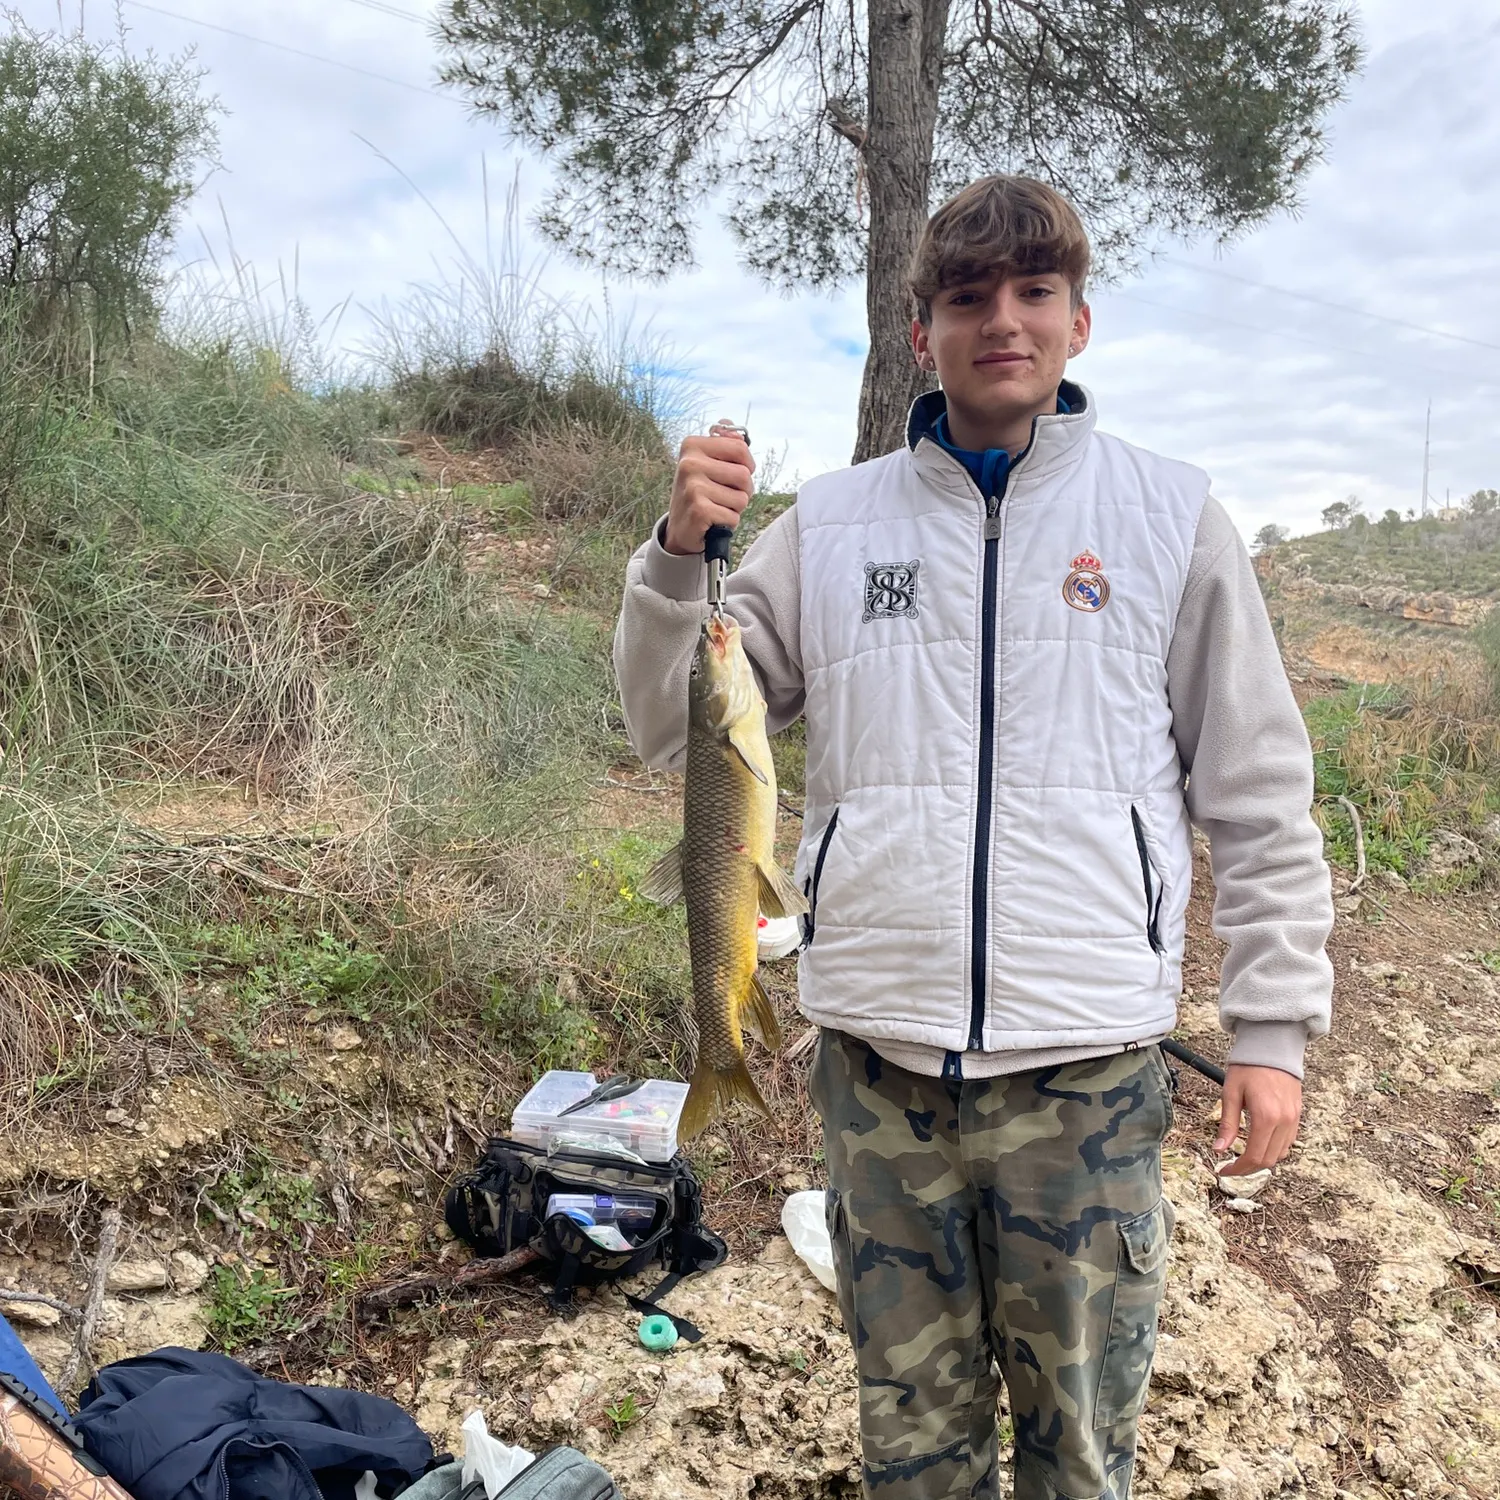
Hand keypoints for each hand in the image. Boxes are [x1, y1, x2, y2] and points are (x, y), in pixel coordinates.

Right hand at [663, 424, 754, 556]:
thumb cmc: (701, 493)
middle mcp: (689, 464)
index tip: (734, 475)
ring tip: (717, 507)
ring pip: (742, 498)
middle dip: (743, 490)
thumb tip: (733, 427)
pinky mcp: (699, 511)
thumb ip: (724, 443)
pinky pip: (734, 516)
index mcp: (692, 446)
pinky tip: (712, 520)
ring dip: (735, 508)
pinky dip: (728, 523)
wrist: (680, 528)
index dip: (747, 465)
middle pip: (744, 474)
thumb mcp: (709, 463)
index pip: (740, 448)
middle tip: (724, 496)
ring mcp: (692, 487)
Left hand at [1213, 1064, 1302, 1175]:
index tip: (1223, 1170)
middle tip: (1230, 1167)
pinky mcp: (1298, 1115)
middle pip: (1269, 1160)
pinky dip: (1274, 1149)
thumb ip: (1227, 1124)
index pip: (1254, 1156)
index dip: (1238, 1169)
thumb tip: (1219, 1150)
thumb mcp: (1230, 1093)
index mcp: (1266, 1117)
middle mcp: (1284, 1122)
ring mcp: (1294, 1119)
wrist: (1272, 1047)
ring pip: (1281, 1154)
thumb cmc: (1248, 1067)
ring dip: (1262, 1160)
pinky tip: (1259, 1144)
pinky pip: (1288, 1142)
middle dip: (1248, 1168)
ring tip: (1242, 1157)